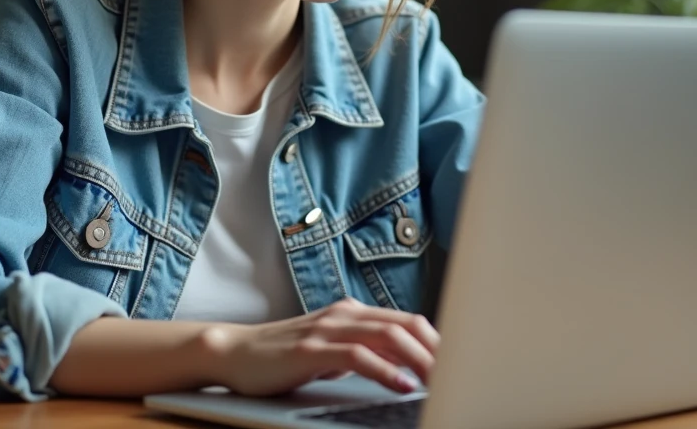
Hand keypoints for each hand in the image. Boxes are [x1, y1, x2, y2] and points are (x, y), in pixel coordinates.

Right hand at [202, 298, 438, 396]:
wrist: (234, 353)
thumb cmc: (283, 356)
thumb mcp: (330, 351)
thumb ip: (363, 352)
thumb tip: (404, 369)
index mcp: (352, 312)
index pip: (407, 321)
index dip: (437, 341)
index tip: (461, 363)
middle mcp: (344, 314)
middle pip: (405, 325)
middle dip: (437, 349)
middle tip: (462, 373)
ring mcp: (327, 328)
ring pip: (388, 336)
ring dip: (420, 360)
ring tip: (442, 380)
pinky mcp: (311, 348)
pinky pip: (358, 355)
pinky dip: (385, 370)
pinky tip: (403, 385)